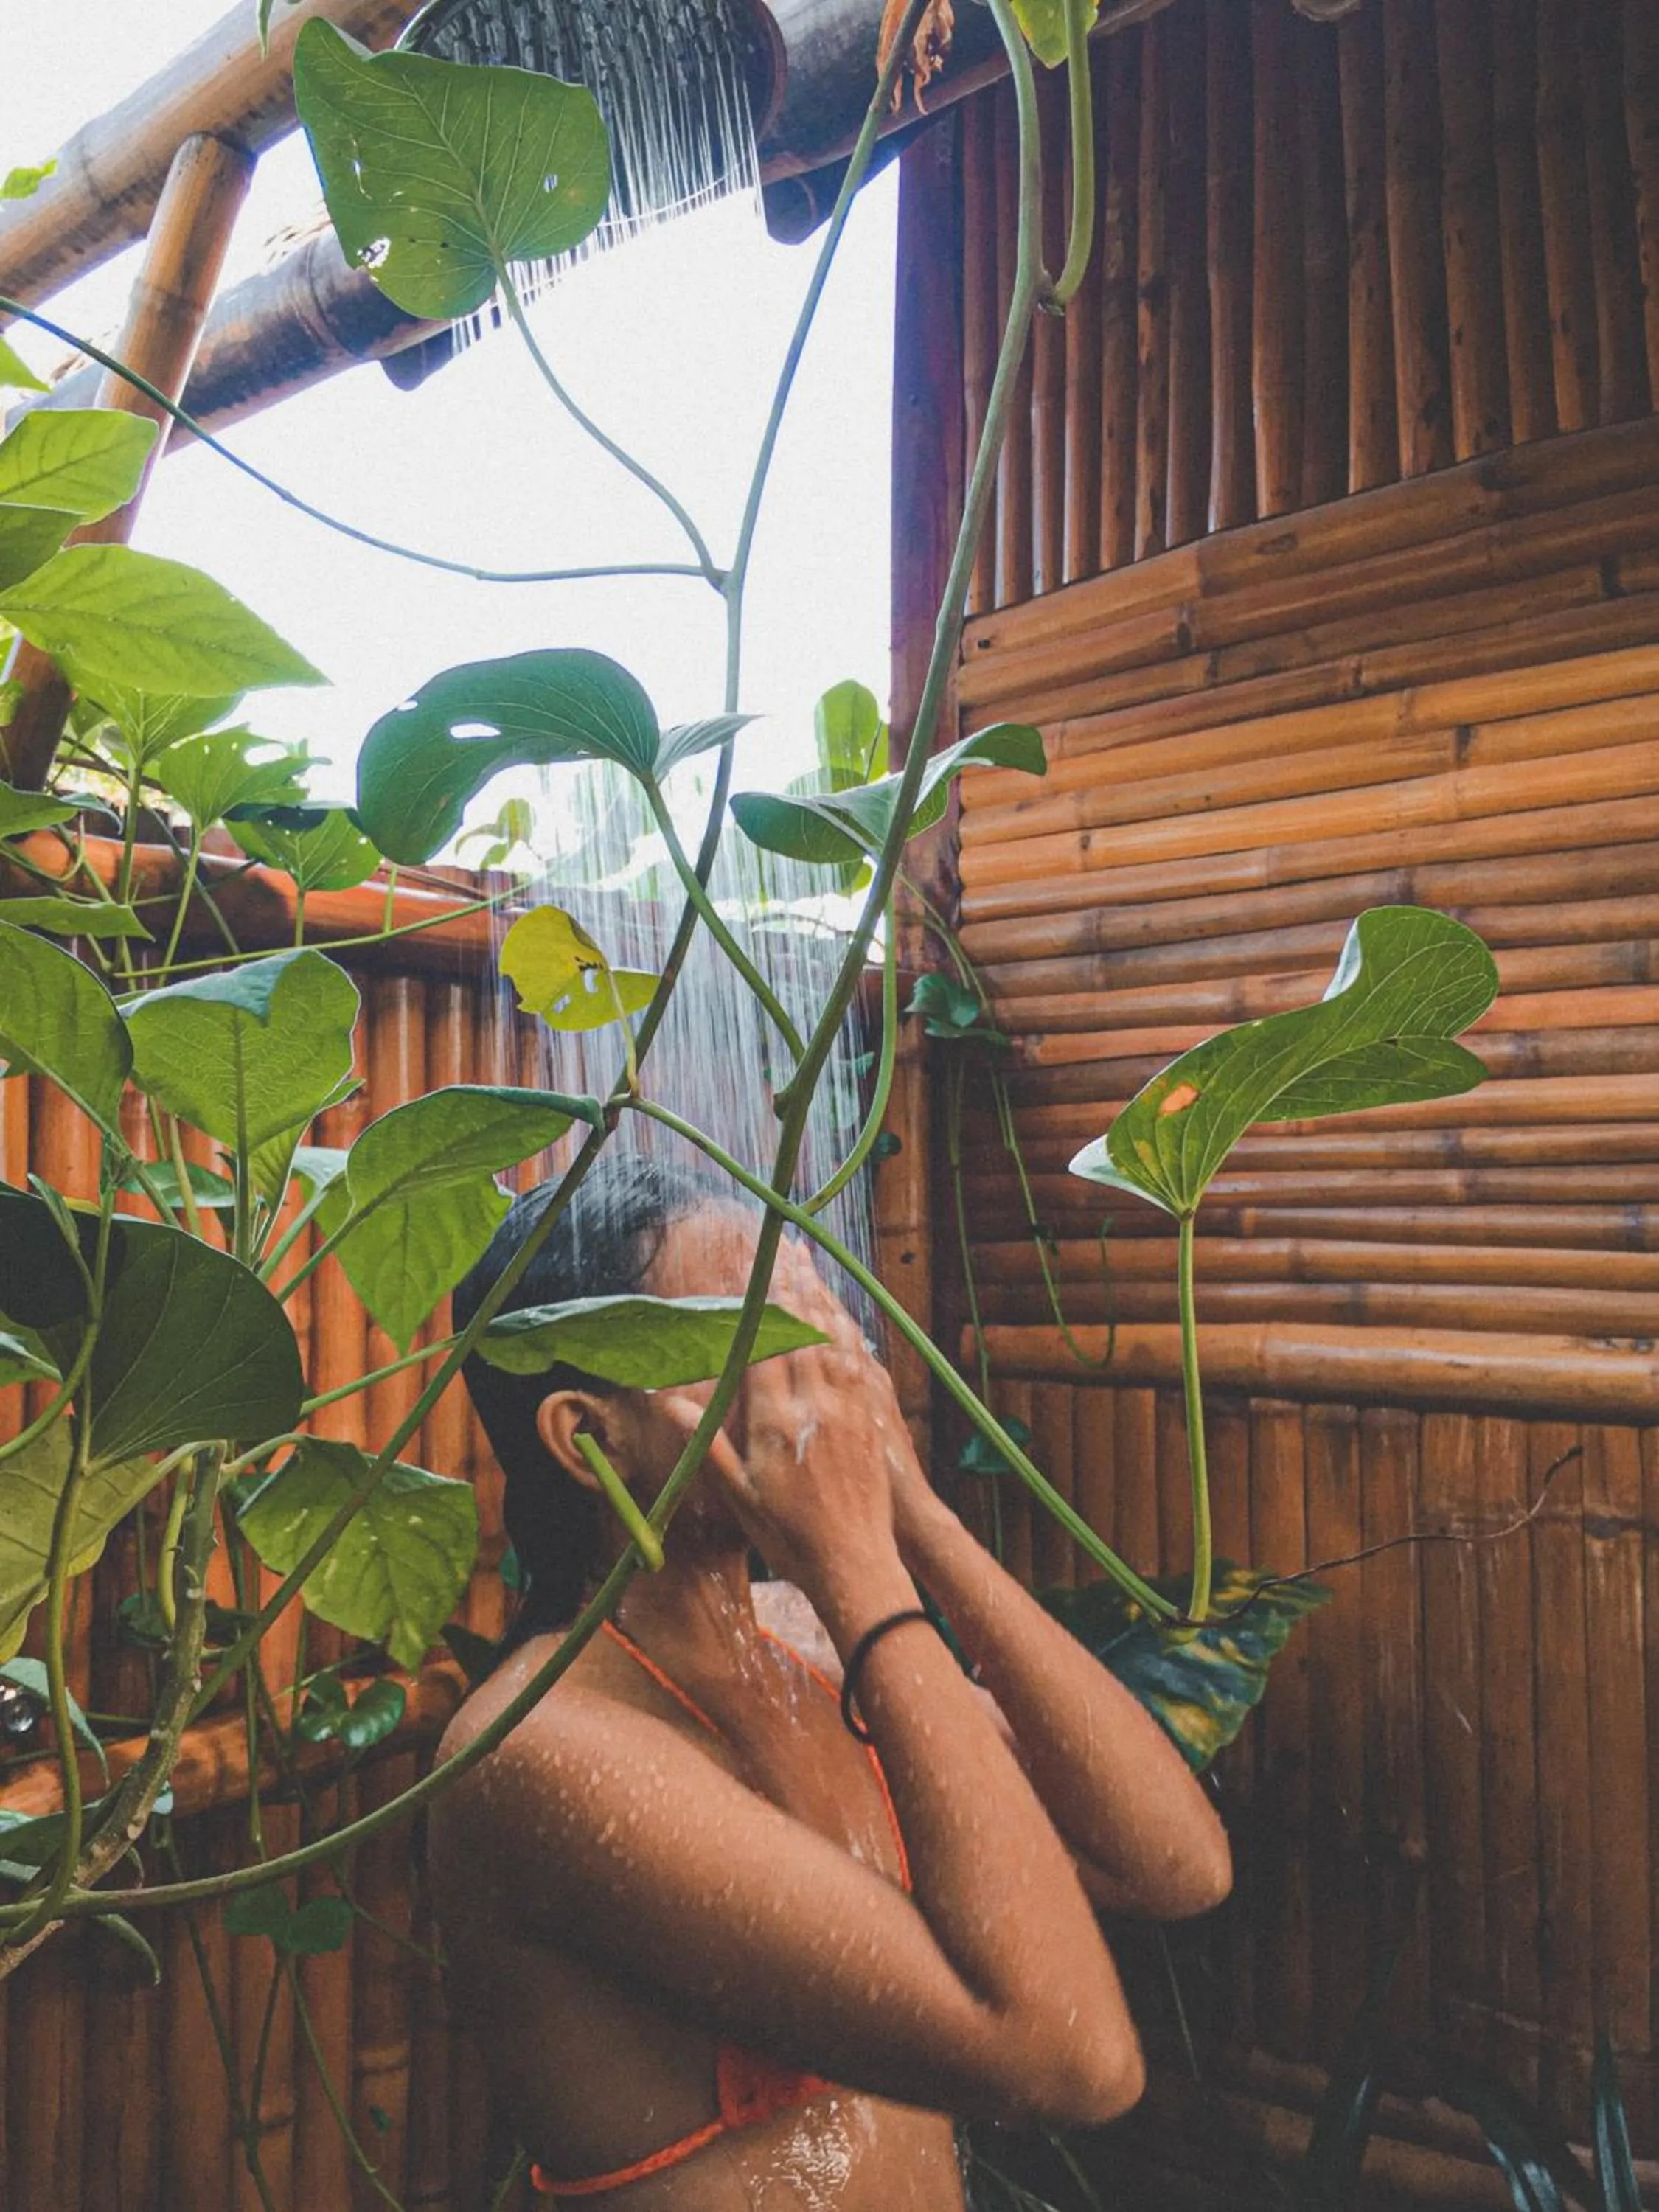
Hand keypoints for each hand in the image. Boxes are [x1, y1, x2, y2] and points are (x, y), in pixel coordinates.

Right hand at [660, 1240, 917, 1595]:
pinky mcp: (868, 1419)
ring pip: (830, 1339)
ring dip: (819, 1298)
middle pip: (799, 1331)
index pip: (762, 1346)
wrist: (854, 1562)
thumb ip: (707, 1441)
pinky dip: (845, 1331)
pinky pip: (856, 1362)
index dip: (755, 1303)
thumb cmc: (788, 1537)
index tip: (748, 1270)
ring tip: (809, 1265)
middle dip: (789, 1286)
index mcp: (774, 1421)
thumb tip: (664, 1400)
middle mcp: (812, 1406)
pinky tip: (841, 1314)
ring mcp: (846, 1410)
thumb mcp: (738, 1493)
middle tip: (783, 1248)